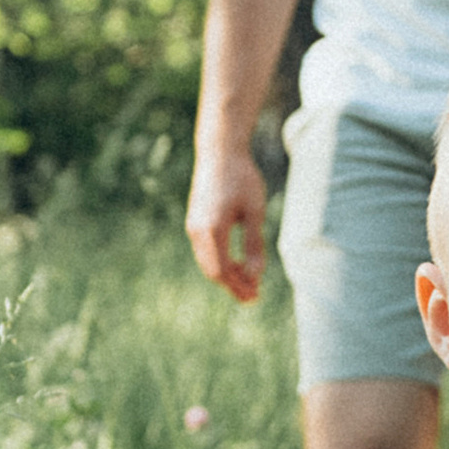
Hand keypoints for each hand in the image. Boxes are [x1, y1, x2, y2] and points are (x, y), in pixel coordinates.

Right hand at [187, 144, 268, 300]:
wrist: (219, 152)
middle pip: (212, 270)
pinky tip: (236, 263)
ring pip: (207, 262)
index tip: (255, 296)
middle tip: (254, 296)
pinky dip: (220, 262)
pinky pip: (205, 250)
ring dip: (226, 275)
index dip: (237, 287)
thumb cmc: (242, 178)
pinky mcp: (195, 221)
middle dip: (232, 286)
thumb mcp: (255, 212)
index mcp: (212, 229)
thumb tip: (255, 275)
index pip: (221, 270)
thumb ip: (254, 245)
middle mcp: (197, 230)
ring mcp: (193, 226)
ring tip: (248, 283)